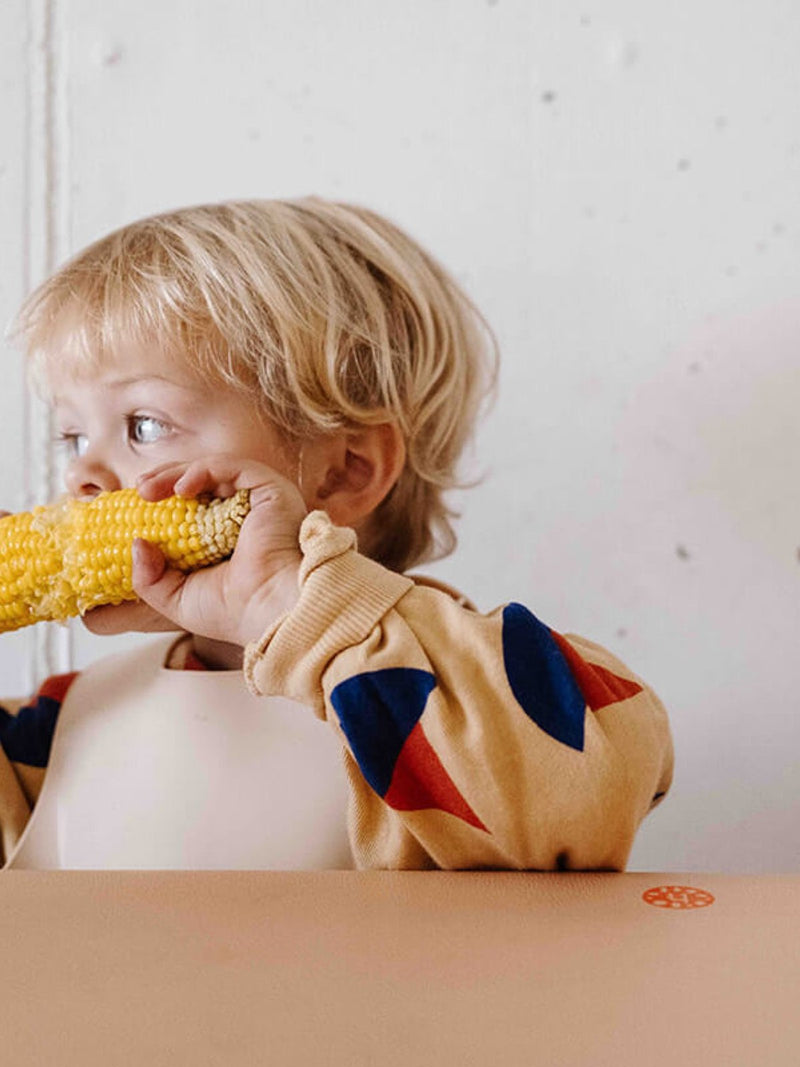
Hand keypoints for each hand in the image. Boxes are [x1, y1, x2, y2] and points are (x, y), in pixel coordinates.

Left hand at [126, 456, 305, 646]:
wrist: (271, 610)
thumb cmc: (236, 612)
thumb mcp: (176, 598)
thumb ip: (149, 576)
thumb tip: (136, 543)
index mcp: (226, 541)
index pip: (193, 509)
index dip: (163, 502)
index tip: (137, 506)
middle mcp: (245, 518)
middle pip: (200, 485)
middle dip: (164, 481)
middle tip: (139, 489)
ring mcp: (258, 502)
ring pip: (211, 472)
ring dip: (174, 474)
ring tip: (147, 489)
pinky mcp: (269, 490)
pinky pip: (230, 467)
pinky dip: (201, 471)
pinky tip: (179, 488)